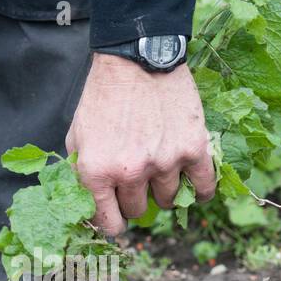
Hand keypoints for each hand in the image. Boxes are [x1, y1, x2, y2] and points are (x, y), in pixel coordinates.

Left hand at [66, 55, 214, 235]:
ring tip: (160, 168)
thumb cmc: (104, 95)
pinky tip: (193, 187)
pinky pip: (203, 189)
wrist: (137, 57)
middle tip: (137, 178)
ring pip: (168, 201)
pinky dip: (199, 192)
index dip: (112, 221)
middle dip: (135, 198)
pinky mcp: (193, 149)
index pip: (109, 223)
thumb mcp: (77, 136)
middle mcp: (130, 172)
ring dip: (163, 190)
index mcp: (96, 171)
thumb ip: (81, 174)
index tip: (117, 215)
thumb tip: (92, 205)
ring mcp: (164, 162)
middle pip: (138, 210)